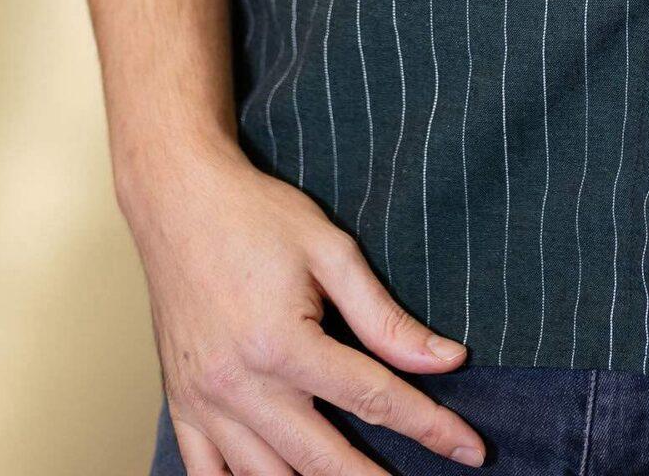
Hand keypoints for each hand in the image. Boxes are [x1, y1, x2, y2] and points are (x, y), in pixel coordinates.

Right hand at [120, 136, 486, 473]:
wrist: (177, 200)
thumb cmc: (256, 216)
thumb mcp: (330, 251)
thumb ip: (385, 316)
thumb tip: (446, 360)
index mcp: (282, 345)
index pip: (373, 399)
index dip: (429, 427)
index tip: (471, 449)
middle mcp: (240, 386)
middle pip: (323, 460)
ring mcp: (205, 404)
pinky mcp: (181, 406)